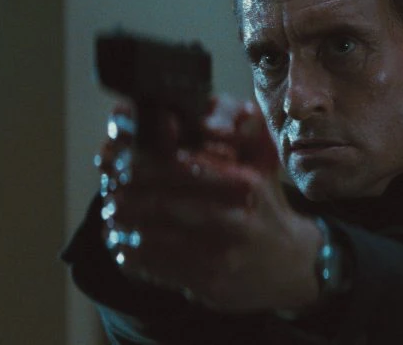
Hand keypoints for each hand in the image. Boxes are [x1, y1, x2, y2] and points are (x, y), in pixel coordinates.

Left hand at [95, 95, 323, 312]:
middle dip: (128, 195)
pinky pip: (160, 269)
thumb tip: (168, 117)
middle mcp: (236, 219)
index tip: (119, 159)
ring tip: (110, 216)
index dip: (145, 163)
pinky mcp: (211, 285)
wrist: (293, 265)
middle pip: (164, 204)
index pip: (184, 167)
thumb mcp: (260, 162)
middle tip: (109, 188)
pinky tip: (122, 245)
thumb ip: (227, 134)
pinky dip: (135, 255)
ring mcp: (223, 256)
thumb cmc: (264, 206)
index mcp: (245, 182)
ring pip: (157, 238)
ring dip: (126, 226)